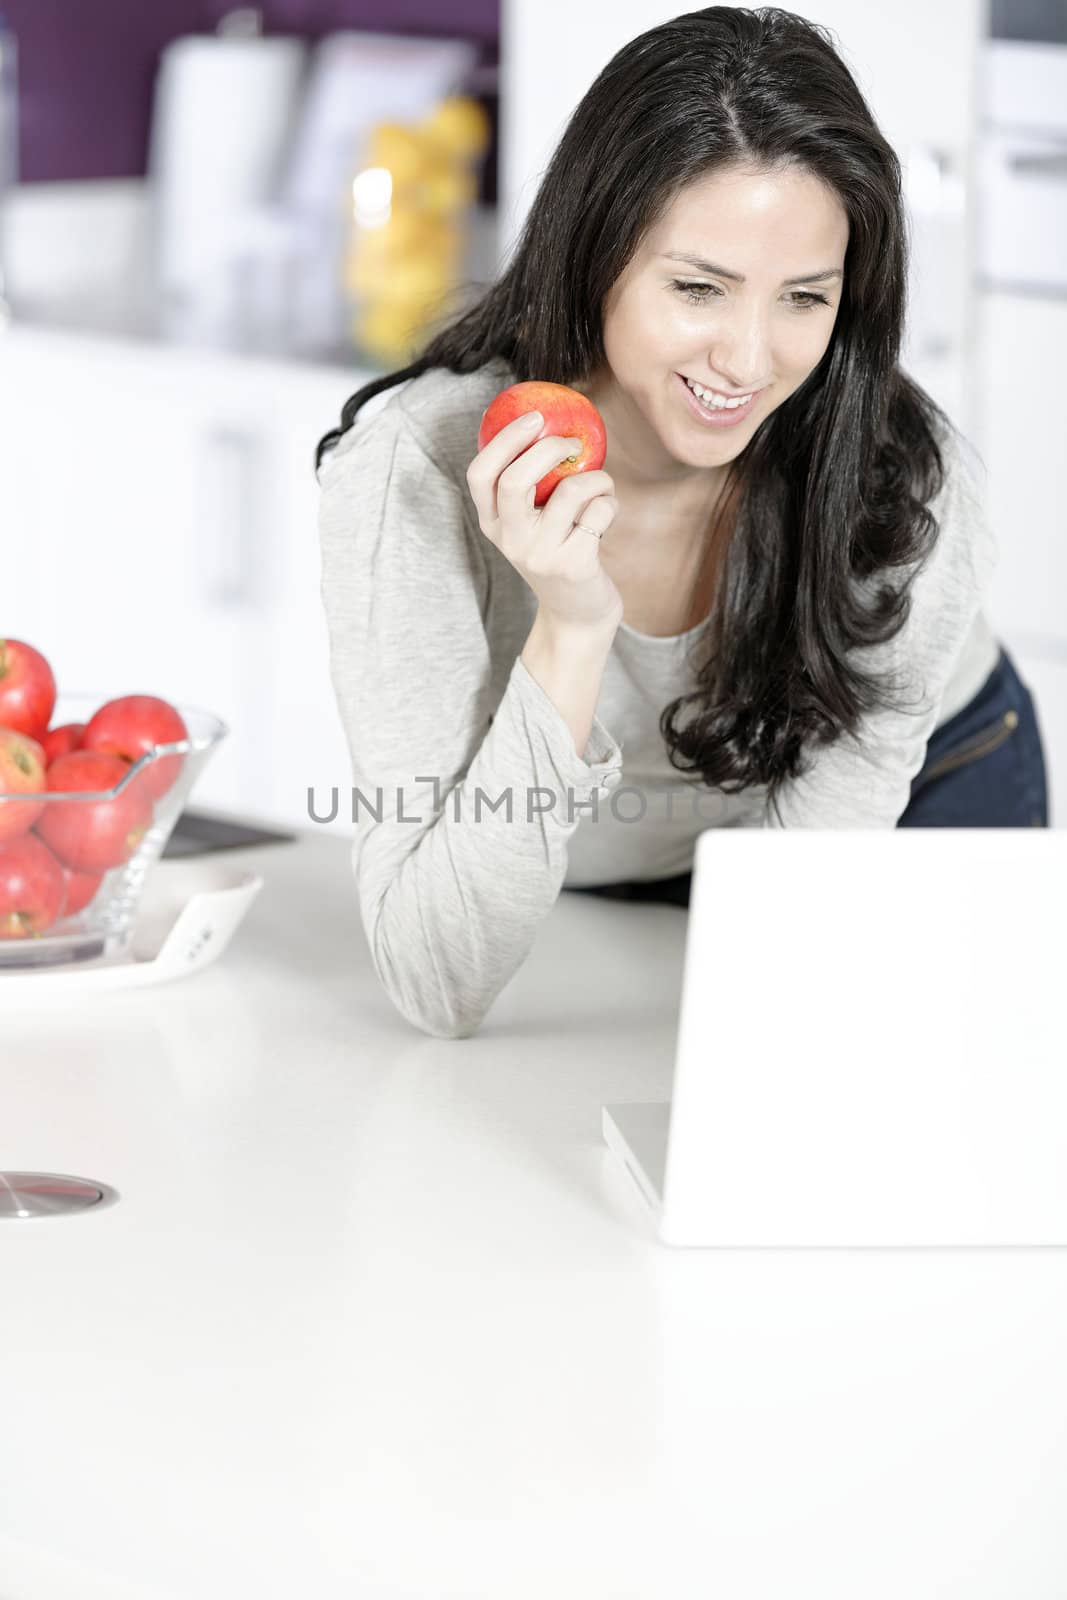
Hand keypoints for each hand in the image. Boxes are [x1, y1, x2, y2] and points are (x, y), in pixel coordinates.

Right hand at [465, 411, 622, 634]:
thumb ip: (529, 485)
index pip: (480, 475)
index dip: (504, 440)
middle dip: (548, 448)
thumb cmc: (557, 553)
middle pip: (515, 480)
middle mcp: (510, 540)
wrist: (577, 615)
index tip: (533, 418)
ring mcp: (540, 555)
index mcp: (492, 524)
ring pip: (571, 491)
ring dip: (597, 479)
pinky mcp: (574, 565)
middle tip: (571, 443)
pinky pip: (599, 511)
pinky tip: (607, 514)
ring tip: (602, 487)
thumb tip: (542, 420)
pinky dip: (610, 503)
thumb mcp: (531, 525)